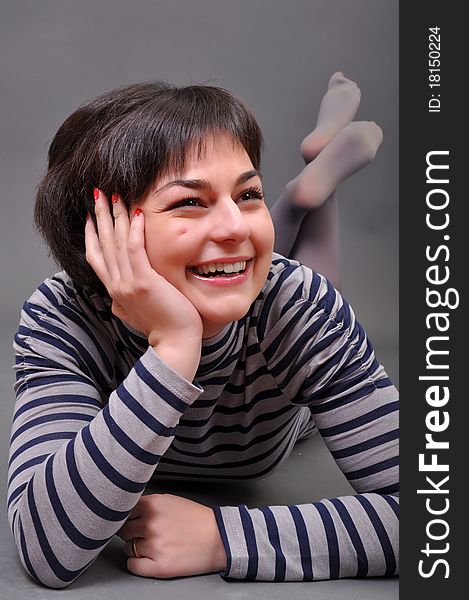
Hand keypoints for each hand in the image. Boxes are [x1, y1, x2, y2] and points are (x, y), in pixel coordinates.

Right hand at [85, 190, 202, 345]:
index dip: (92, 234)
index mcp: (114, 290)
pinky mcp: (144, 282)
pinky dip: (135, 230)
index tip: (91, 216)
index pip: (96, 256)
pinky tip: (137, 213)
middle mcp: (116, 284)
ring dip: (115, 216)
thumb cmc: (160, 328)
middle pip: (103, 243)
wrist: (174, 343)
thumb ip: (123, 303)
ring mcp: (128, 283)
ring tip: (113, 195)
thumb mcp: (134, 314)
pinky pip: (135, 249)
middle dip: (100, 216)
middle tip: (97, 193)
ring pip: (117, 242)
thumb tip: (116, 302)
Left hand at [118, 493, 226, 578]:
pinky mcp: (158, 566)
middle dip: (132, 532)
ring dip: (137, 547)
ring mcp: (154, 545)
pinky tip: (151, 558)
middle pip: (124, 529)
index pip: (124, 510)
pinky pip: (133, 565)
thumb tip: (129, 510)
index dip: (129, 516)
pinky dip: (138, 563)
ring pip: (128, 547)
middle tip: (146, 534)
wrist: (219, 538)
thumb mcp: (171, 500)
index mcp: (154, 504)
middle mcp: (151, 523)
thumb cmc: (197, 519)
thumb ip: (150, 504)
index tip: (134, 520)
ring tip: (155, 545)